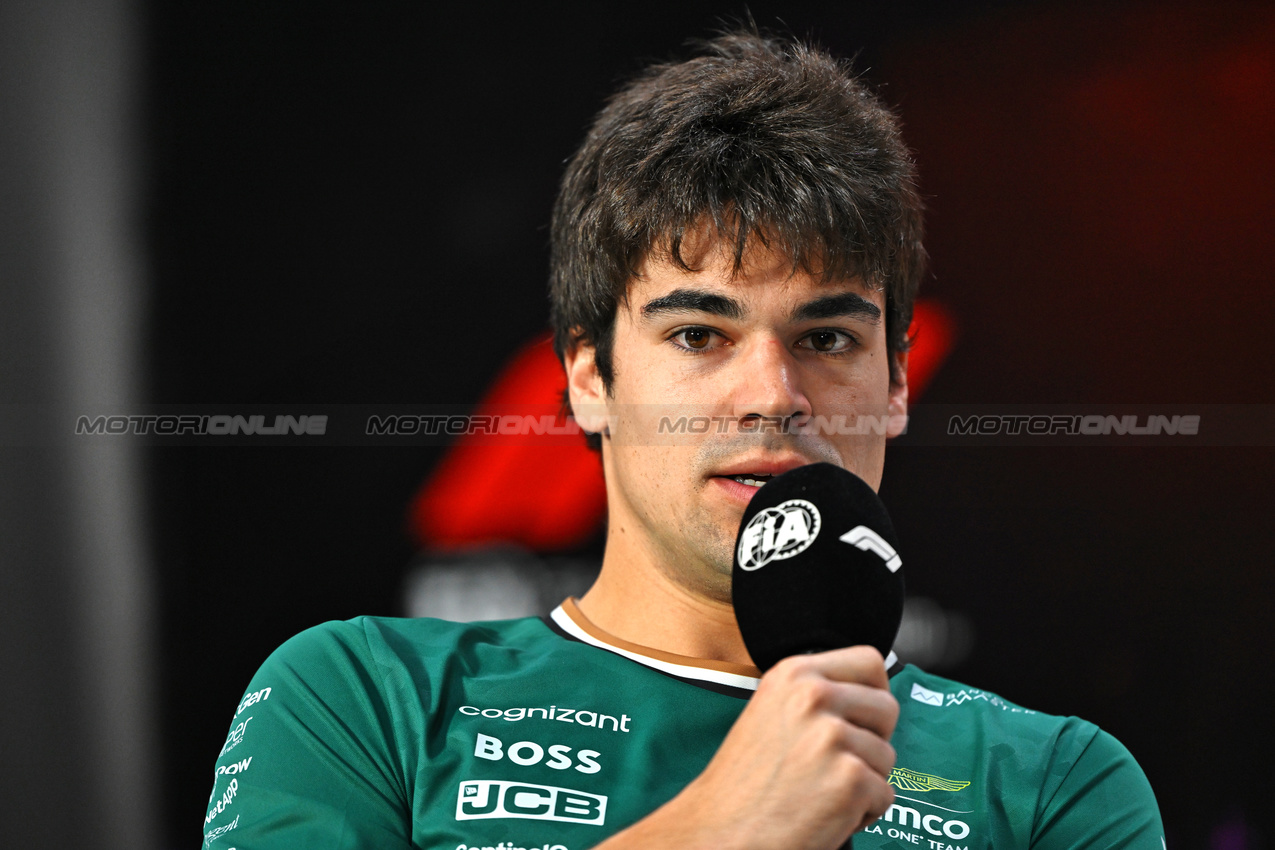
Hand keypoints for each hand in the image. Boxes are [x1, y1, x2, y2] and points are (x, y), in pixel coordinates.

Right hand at [594, 645, 897, 849]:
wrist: (720, 832)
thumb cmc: (742, 784)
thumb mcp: (770, 712)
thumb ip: (813, 697)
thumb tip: (868, 697)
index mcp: (793, 674)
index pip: (869, 660)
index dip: (873, 692)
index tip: (861, 717)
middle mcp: (814, 696)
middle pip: (887, 708)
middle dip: (874, 740)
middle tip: (838, 764)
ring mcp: (833, 736)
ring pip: (887, 756)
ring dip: (865, 781)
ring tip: (821, 792)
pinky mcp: (850, 779)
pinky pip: (884, 794)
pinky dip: (863, 813)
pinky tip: (825, 814)